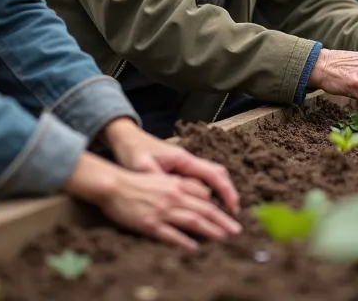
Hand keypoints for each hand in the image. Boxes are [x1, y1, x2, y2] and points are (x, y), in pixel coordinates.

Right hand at [61, 152, 241, 249]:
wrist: (112, 185)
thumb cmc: (136, 182)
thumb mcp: (162, 178)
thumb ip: (181, 185)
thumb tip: (201, 196)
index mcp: (177, 184)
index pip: (204, 197)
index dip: (219, 208)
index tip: (229, 217)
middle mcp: (173, 196)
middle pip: (204, 210)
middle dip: (222, 222)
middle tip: (236, 232)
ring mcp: (162, 211)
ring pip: (193, 221)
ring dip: (211, 231)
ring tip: (223, 239)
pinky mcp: (150, 224)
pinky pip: (171, 235)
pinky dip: (185, 241)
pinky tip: (195, 248)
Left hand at [100, 118, 239, 214]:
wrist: (125, 138)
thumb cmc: (133, 151)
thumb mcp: (141, 166)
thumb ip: (156, 179)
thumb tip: (171, 195)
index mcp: (183, 160)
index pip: (214, 174)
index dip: (226, 192)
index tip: (232, 209)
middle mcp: (188, 161)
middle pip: (217, 176)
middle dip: (228, 195)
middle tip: (233, 218)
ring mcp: (184, 165)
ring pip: (210, 179)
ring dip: (219, 196)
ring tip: (224, 217)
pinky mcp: (178, 170)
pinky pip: (199, 182)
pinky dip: (207, 195)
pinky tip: (205, 209)